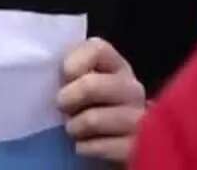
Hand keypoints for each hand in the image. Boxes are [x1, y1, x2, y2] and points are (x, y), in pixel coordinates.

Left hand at [57, 37, 145, 162]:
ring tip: (75, 128)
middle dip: (68, 99)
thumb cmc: (93, 107)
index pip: (97, 49)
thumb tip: (58, 71)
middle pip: (91, 86)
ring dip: (75, 127)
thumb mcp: (84, 82)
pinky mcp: (135, 147)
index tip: (65, 77)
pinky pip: (98, 146)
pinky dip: (84, 147)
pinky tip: (86, 145)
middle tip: (64, 107)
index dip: (73, 62)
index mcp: (118, 67)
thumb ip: (74, 69)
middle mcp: (132, 90)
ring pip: (92, 120)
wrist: (120, 141)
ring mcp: (138, 119)